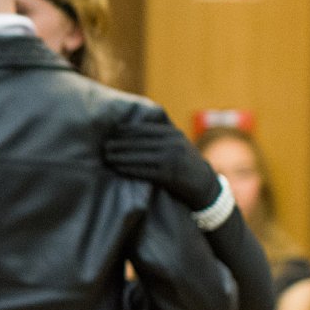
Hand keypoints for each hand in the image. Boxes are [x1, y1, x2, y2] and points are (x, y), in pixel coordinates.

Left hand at [103, 118, 221, 210]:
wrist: (205, 183)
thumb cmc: (185, 161)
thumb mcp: (178, 142)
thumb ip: (160, 134)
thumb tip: (131, 126)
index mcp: (173, 133)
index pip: (143, 129)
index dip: (125, 130)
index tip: (112, 132)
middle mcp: (172, 144)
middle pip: (138, 142)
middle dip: (119, 144)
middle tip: (104, 146)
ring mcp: (170, 159)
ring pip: (138, 156)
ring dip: (119, 157)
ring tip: (106, 157)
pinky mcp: (167, 175)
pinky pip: (143, 171)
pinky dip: (128, 169)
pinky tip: (117, 168)